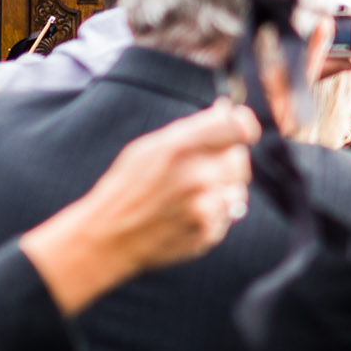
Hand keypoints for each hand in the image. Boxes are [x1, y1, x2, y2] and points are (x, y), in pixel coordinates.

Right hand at [19, 101, 260, 316]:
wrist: (108, 239)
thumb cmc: (125, 188)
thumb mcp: (147, 148)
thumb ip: (191, 129)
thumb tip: (227, 111)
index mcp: (180, 148)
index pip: (238, 126)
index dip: (243, 126)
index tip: (241, 130)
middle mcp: (198, 176)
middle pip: (239, 157)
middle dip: (225, 158)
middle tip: (200, 167)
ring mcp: (205, 207)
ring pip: (238, 187)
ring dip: (222, 187)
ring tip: (189, 194)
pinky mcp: (209, 232)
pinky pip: (229, 214)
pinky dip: (214, 212)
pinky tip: (186, 213)